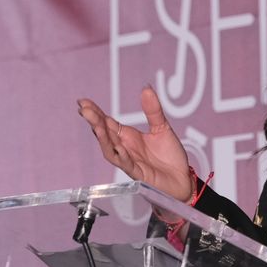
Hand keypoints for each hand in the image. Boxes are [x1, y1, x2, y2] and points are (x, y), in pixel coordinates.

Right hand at [76, 86, 192, 203]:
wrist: (182, 178)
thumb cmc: (170, 156)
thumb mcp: (162, 127)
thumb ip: (153, 110)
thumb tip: (146, 88)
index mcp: (128, 137)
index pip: (107, 123)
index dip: (95, 113)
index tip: (83, 102)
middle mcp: (125, 148)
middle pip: (105, 134)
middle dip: (94, 122)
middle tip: (85, 109)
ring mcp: (130, 161)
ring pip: (110, 150)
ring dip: (103, 138)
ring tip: (96, 125)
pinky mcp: (139, 174)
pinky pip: (127, 165)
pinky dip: (122, 156)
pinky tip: (119, 147)